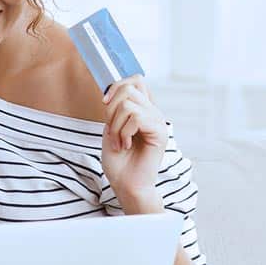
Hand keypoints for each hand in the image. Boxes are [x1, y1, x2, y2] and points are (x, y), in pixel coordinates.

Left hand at [99, 76, 167, 204]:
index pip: (135, 80)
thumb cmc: (119, 161)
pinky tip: (126, 145)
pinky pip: (136, 117)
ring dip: (116, 125)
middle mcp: (153, 112)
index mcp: (143, 110)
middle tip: (112, 131)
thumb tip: (114, 89)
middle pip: (129, 88)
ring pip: (128, 104)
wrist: (125, 184)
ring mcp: (158, 121)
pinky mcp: (160, 132)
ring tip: (119, 142)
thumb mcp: (111, 128)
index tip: (105, 103)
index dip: (116, 87)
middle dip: (111, 110)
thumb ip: (116, 108)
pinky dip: (123, 132)